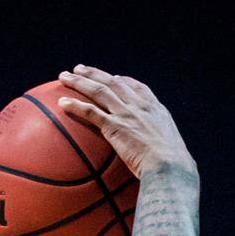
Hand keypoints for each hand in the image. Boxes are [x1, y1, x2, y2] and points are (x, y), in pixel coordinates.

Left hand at [55, 67, 193, 178]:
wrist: (169, 166)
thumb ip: (160, 145)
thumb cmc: (172, 166)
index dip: (124, 80)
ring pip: (99, 91)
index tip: (114, 77)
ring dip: (80, 81)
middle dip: (95, 73)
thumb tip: (158, 158)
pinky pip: (91, 111)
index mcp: (155, 109)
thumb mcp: (171, 148)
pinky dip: (75, 105)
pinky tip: (62, 102)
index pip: (138, 87)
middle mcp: (140, 106)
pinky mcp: (114, 126)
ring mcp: (126, 114)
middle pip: (113, 83)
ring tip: (64, 76)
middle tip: (79, 68)